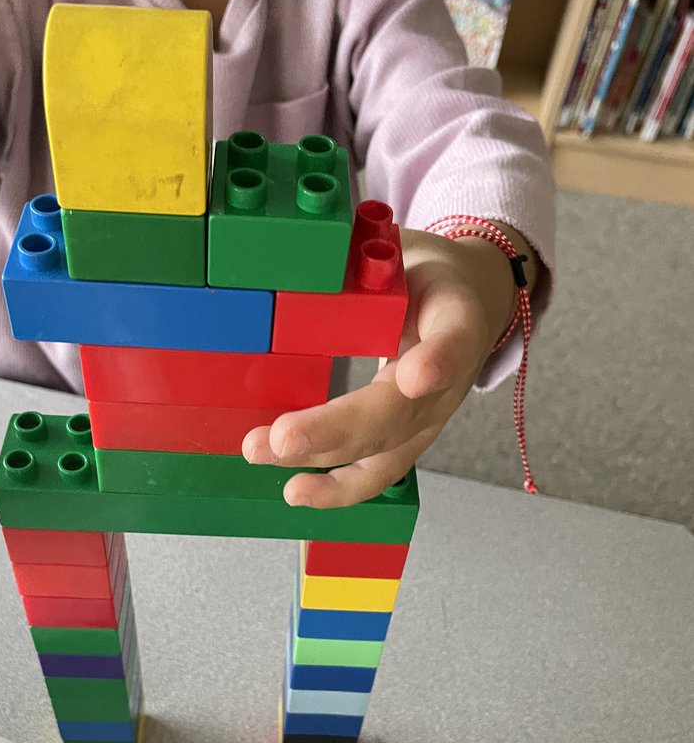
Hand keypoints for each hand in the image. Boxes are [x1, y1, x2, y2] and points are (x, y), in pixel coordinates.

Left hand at [242, 224, 533, 508]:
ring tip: (273, 464)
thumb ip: (366, 259)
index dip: (437, 360)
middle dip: (336, 429)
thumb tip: (302, 256)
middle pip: (399, 412)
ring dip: (325, 467)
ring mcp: (429, 418)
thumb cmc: (425, 276)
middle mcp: (449, 379)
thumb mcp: (406, 250)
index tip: (415, 375)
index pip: (454, 340)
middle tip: (282, 437)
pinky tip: (297, 492)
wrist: (468, 302)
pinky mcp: (407, 440)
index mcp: (457, 318)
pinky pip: (376, 473)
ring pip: (384, 452)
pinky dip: (336, 488)